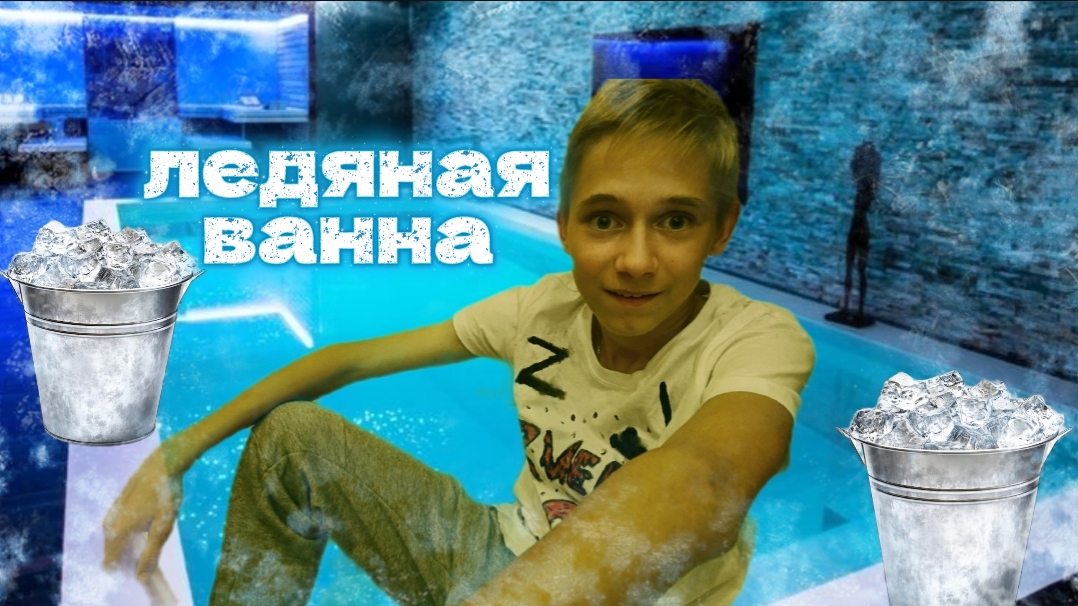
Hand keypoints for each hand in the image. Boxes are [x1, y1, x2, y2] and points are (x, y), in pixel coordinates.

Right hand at [102, 446, 183, 582]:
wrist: (164, 463)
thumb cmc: (165, 495)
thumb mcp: (162, 528)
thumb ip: (150, 554)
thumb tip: (141, 578)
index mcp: (117, 531)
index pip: (109, 562)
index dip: (123, 569)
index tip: (140, 567)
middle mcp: (110, 522)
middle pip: (111, 550)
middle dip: (126, 558)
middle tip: (148, 554)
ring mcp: (113, 510)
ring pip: (113, 537)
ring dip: (126, 544)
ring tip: (146, 542)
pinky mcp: (118, 501)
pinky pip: (117, 524)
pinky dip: (126, 531)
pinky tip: (142, 527)